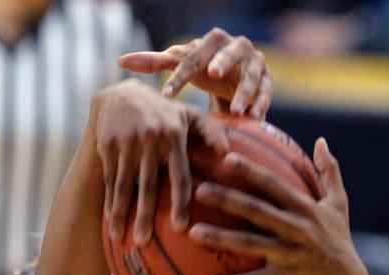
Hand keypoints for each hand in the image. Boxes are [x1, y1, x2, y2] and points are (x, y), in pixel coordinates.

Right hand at [91, 81, 228, 244]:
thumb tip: (229, 154)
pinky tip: (109, 220)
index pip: (180, 176)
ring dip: (121, 213)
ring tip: (118, 237)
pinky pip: (110, 179)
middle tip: (144, 242)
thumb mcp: (188, 116)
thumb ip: (211, 132)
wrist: (121, 95)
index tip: (180, 228)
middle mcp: (151, 139)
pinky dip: (109, 200)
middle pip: (148, 185)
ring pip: (125, 185)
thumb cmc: (164, 114)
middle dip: (145, 215)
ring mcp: (127, 142)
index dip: (180, 202)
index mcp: (174, 136)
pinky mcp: (108, 145)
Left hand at [120, 28, 272, 118]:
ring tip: (237, 111)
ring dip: (244, 91)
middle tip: (213, 74)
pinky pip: (266, 90)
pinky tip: (254, 119)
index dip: (179, 76)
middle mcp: (234, 46)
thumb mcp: (181, 66)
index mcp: (209, 42)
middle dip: (222, 61)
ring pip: (251, 73)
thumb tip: (120, 61)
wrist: (235, 78)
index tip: (166, 96)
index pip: (191, 57)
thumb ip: (155, 63)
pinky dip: (261, 103)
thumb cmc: (203, 70)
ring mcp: (254, 61)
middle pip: (228, 51)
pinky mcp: (268, 79)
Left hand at [187, 137, 367, 274]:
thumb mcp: (339, 204)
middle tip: (199, 190)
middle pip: (256, 211)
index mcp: (305, 208)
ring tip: (193, 233)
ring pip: (250, 244)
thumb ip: (329, 171)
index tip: (227, 158)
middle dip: (227, 200)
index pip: (274, 185)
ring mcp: (289, 254)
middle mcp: (296, 228)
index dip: (251, 171)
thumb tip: (322, 141)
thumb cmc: (338, 239)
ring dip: (221, 239)